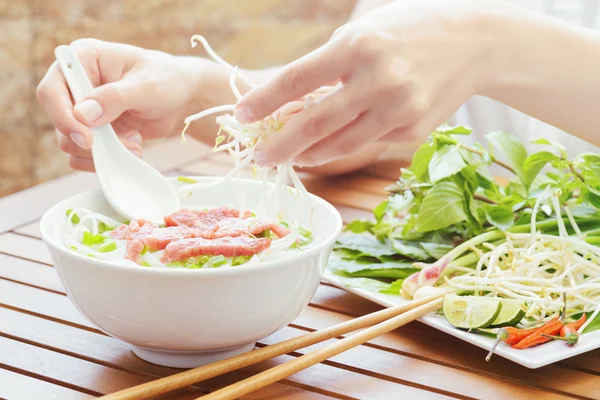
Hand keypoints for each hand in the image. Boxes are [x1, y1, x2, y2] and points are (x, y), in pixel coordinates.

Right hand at [36, 39, 211, 171]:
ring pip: (70, 142)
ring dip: (102, 151)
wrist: (182, 98)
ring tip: (135, 143)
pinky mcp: (93, 130)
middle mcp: (76, 84)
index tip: (88, 138)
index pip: (52, 90)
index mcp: (84, 59)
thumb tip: (83, 114)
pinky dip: (105, 159)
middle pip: (58, 120)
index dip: (64, 117)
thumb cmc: (167, 80)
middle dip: (89, 140)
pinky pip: (83, 155)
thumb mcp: (147, 86)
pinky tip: (132, 149)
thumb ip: (116, 98)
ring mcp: (83, 109)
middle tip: (123, 144)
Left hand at [234, 0, 496, 167]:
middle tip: (261, 157)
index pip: (297, 79)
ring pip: (341, 145)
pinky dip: (339, 150)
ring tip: (288, 158)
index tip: (242, 115)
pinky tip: (323, 151)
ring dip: (308, 156)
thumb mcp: (363, 32)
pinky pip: (367, 144)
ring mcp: (399, 109)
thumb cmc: (407, 31)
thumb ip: (327, 65)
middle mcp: (379, 79)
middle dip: (282, 145)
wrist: (472, 43)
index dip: (265, 101)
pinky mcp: (413, 130)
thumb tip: (288, 102)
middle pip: (316, 123)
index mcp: (358, 46)